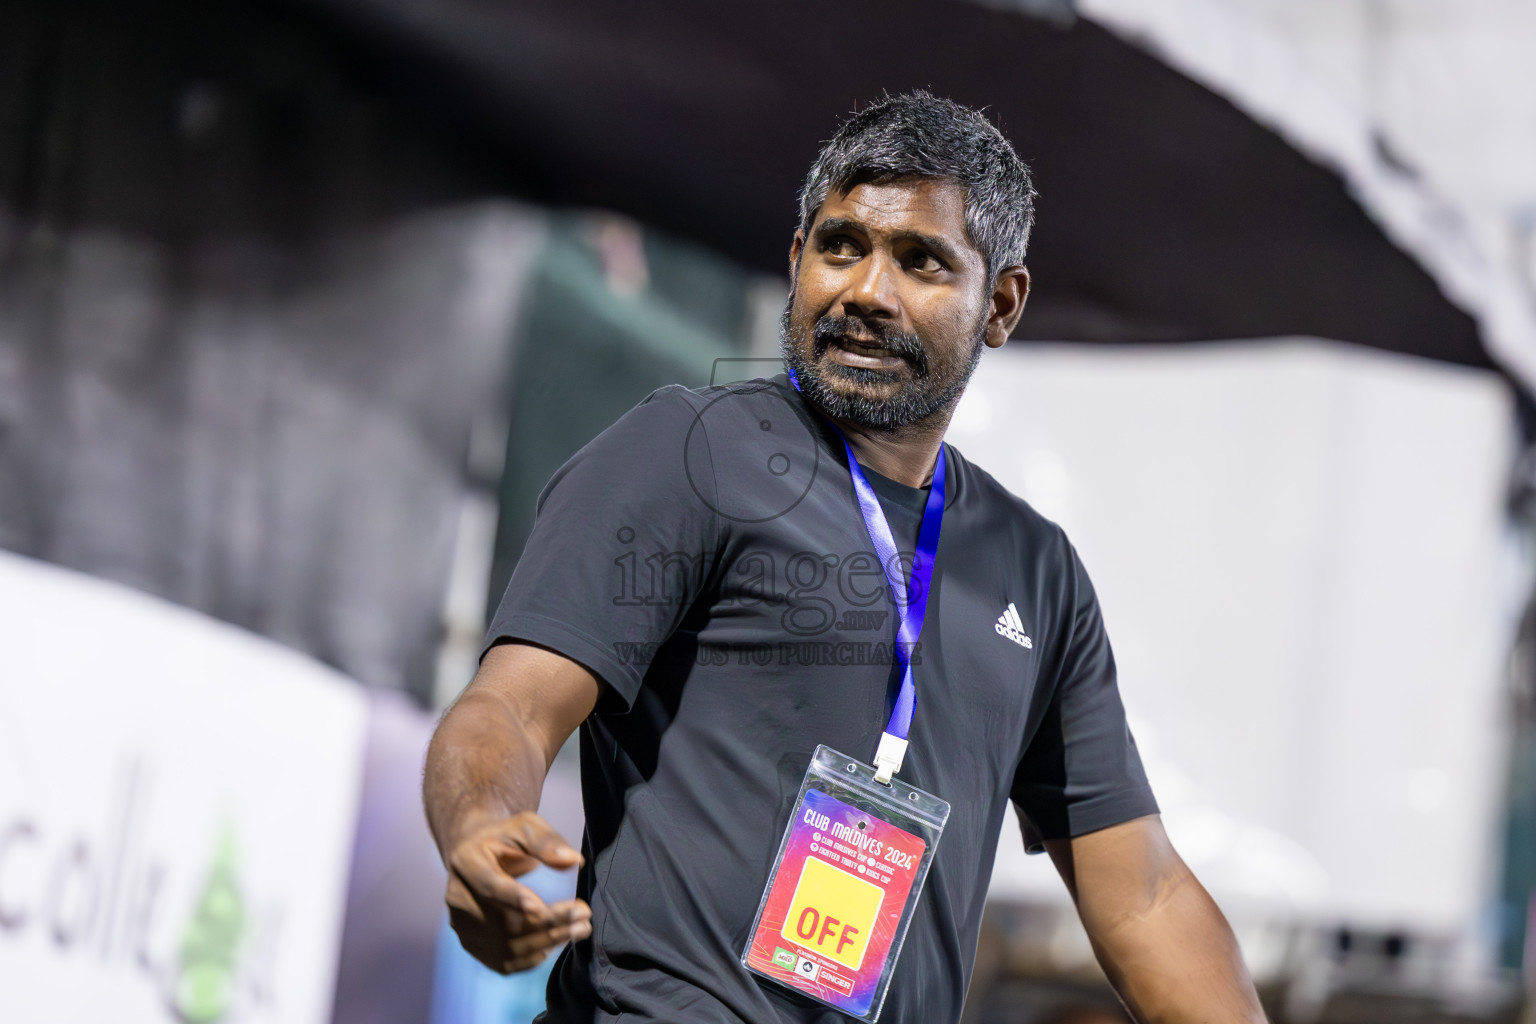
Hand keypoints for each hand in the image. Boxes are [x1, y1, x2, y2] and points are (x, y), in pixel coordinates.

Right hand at [444, 811, 592, 972]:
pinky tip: (556, 944)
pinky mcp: (471, 943)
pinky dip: (531, 958)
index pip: (488, 885)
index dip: (513, 899)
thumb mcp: (524, 826)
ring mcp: (462, 925)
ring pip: (504, 946)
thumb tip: (572, 861)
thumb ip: (545, 841)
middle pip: (501, 922)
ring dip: (546, 942)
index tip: (542, 908)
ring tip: (580, 929)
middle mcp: (458, 897)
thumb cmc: (505, 838)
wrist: (477, 853)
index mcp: (466, 861)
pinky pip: (502, 961)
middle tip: (583, 915)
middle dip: (546, 923)